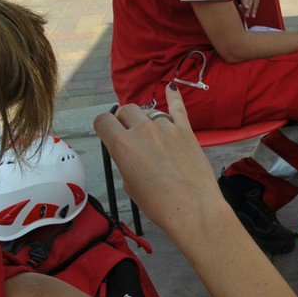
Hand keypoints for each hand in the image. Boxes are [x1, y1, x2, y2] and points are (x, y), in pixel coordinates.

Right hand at [94, 85, 219, 240]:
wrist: (193, 208)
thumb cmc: (157, 204)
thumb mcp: (129, 184)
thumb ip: (126, 160)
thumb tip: (130, 151)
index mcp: (122, 145)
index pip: (103, 120)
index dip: (103, 127)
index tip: (108, 133)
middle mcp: (143, 130)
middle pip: (127, 110)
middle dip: (124, 120)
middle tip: (129, 135)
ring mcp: (167, 128)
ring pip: (150, 113)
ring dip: (147, 121)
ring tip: (152, 138)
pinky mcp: (187, 131)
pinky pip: (178, 108)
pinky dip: (174, 97)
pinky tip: (171, 88)